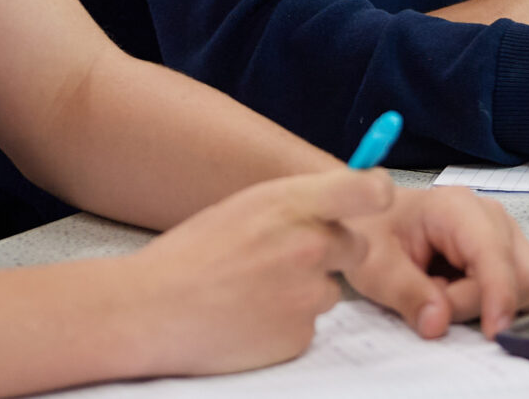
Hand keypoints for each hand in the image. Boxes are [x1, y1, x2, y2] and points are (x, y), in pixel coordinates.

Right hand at [122, 166, 383, 375]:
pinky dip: (286, 323)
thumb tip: (341, 200)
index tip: (377, 200)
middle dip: (333, 253)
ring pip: (331, 290)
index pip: (368, 191)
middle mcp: (310, 245)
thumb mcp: (246, 206)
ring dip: (305, 291)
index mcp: (292, 204)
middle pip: (357, 246)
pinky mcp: (300, 336)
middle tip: (285, 259)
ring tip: (254, 291)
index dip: (378, 195)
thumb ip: (297, 203)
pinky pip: (309, 325)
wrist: (150, 309)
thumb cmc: (192, 254)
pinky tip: (250, 317)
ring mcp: (307, 294)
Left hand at [341, 184, 528, 338]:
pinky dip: (504, 302)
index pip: (494, 252)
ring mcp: (506, 233)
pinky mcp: (512, 252)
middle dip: (483, 303)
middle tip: (436, 304)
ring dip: (492, 303)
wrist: (375, 222)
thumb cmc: (375, 233)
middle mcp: (490, 216)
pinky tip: (467, 296)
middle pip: (520, 273)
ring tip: (447, 294)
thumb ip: (406, 293)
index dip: (499, 293)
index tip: (492, 331)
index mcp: (457, 208)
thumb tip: (438, 323)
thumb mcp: (373, 265)